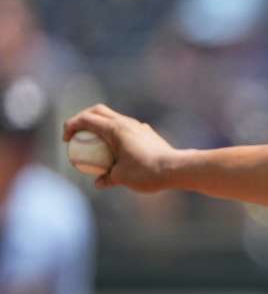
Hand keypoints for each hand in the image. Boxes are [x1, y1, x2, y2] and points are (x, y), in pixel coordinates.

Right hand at [62, 104, 178, 191]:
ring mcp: (138, 126)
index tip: (66, 140)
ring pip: (113, 117)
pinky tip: (116, 149)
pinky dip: (115, 133)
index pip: (86, 119)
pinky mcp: (148, 133)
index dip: (71, 126)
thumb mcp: (121, 178)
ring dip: (100, 125)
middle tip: (76, 133)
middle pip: (98, 110)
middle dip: (83, 118)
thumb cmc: (146, 172)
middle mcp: (126, 122)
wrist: (176, 169)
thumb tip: (99, 183)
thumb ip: (107, 178)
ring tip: (95, 142)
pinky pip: (126, 127)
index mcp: (115, 128)